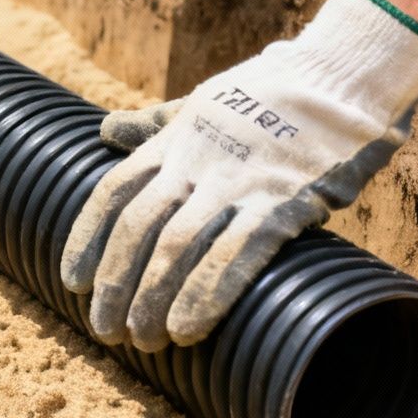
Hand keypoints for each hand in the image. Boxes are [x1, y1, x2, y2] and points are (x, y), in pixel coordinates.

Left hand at [60, 0, 417, 350]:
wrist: (344, 75)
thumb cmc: (274, 92)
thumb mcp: (203, 101)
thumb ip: (155, 124)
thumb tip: (106, 131)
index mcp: (175, 140)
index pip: (113, 193)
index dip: (87, 239)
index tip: (73, 282)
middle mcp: (196, 161)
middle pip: (138, 228)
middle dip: (117, 284)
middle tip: (107, 330)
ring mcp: (237, 181)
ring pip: (177, 247)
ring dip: (154, 299)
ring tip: (144, 342)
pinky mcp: (282, 202)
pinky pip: (235, 254)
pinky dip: (206, 295)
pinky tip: (189, 329)